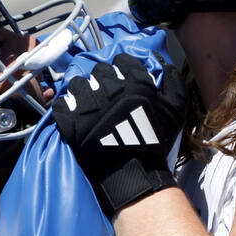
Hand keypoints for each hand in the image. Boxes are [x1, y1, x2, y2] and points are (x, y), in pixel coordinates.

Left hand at [52, 53, 187, 215]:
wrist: (134, 174)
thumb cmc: (155, 143)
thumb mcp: (176, 111)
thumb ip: (173, 82)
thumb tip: (163, 64)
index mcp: (134, 83)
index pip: (120, 61)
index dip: (121, 70)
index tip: (121, 81)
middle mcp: (109, 90)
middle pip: (98, 71)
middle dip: (101, 80)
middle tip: (104, 94)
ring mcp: (88, 106)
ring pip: (76, 84)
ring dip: (81, 91)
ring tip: (86, 104)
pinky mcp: (71, 122)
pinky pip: (60, 104)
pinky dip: (65, 108)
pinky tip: (73, 115)